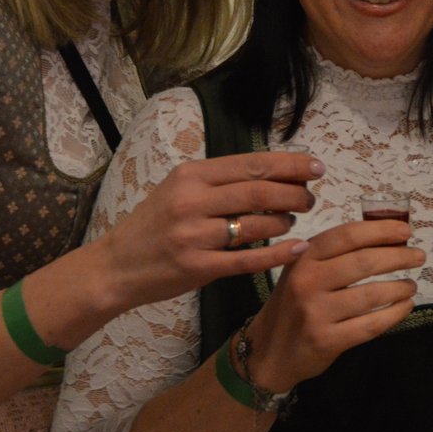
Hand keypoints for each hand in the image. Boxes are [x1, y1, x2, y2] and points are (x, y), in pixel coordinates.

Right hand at [99, 151, 319, 308]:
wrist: (117, 265)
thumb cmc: (154, 224)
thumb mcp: (178, 189)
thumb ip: (219, 181)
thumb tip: (272, 172)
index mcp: (191, 175)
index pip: (251, 164)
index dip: (290, 165)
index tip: (315, 168)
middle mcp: (192, 201)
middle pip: (258, 191)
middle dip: (294, 193)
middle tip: (310, 198)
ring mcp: (194, 235)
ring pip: (255, 224)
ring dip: (284, 222)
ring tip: (293, 221)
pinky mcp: (197, 267)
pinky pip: (248, 260)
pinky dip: (277, 254)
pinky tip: (296, 249)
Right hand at [242, 218, 424, 392]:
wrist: (268, 351)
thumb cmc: (294, 303)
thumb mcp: (302, 270)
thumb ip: (333, 253)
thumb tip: (385, 235)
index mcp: (303, 257)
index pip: (347, 235)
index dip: (380, 230)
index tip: (405, 230)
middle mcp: (307, 281)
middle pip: (364, 262)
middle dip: (399, 256)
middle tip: (418, 256)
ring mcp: (316, 312)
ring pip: (371, 295)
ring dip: (400, 288)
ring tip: (411, 285)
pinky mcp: (327, 340)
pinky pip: (371, 325)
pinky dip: (394, 314)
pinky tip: (404, 307)